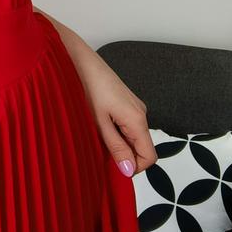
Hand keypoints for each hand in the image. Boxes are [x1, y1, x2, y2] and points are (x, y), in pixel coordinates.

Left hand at [74, 51, 157, 177]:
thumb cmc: (88, 87)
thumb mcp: (99, 122)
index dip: (134, 167)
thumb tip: (129, 170)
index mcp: (138, 119)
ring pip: (133, 136)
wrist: (81, 61)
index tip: (114, 166)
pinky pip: (128, 125)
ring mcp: (135, 107)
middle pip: (142, 147)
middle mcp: (141, 113)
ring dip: (118, 142)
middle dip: (124, 154)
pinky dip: (116, 131)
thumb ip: (116, 147)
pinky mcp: (127, 103)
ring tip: (96, 132)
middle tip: (99, 148)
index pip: (150, 157)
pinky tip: (98, 122)